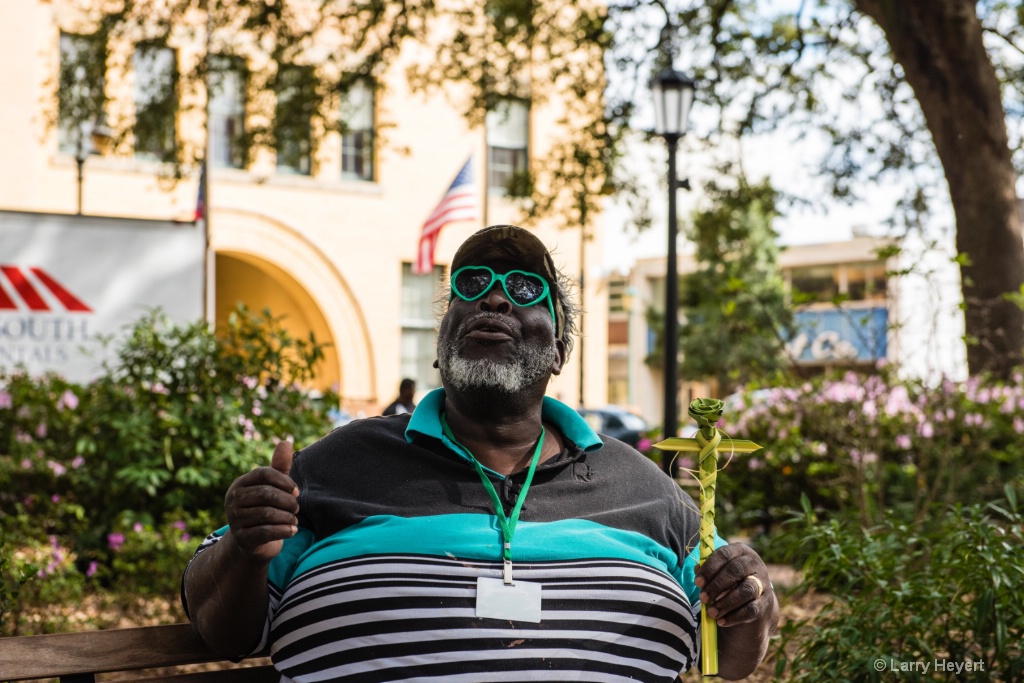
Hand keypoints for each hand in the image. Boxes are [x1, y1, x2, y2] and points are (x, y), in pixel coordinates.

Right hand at [224, 440, 299, 562]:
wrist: (252, 541)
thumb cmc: (265, 507)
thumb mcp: (272, 486)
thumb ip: (279, 467)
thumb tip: (285, 442)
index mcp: (240, 484)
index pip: (263, 474)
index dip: (284, 481)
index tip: (297, 491)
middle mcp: (233, 500)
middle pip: (266, 494)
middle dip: (287, 501)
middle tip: (296, 508)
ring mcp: (235, 520)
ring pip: (267, 514)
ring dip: (287, 517)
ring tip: (295, 519)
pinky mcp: (242, 538)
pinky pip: (266, 532)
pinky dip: (283, 530)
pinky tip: (293, 530)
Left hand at [695, 543, 773, 627]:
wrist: (753, 602)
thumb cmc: (730, 581)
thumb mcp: (719, 572)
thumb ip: (708, 569)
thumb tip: (697, 569)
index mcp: (741, 551)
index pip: (725, 554)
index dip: (710, 568)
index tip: (698, 582)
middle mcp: (754, 564)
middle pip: (736, 570)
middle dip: (716, 585)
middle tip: (702, 598)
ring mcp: (763, 583)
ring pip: (746, 590)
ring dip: (725, 603)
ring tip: (711, 612)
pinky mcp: (765, 603)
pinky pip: (751, 609)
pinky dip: (734, 616)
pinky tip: (721, 621)